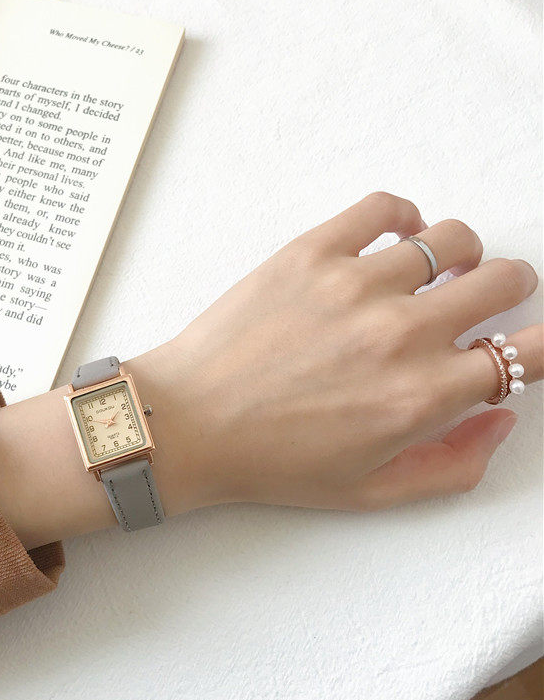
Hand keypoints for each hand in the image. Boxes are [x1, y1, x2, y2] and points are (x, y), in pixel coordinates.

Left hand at [0, 193, 541, 547]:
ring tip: (439, 268)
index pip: (524, 354)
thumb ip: (454, 464)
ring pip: (451, 238)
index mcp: (422, 397)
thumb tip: (501, 413)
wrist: (189, 423)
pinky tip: (397, 235)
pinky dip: (403, 215)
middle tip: (486, 296)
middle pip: (502, 281)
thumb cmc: (273, 463)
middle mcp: (402, 334)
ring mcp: (356, 285)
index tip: (525, 342)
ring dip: (459, 253)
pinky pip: (383, 208)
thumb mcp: (371, 491)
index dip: (537, 346)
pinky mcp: (310, 252)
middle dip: (507, 289)